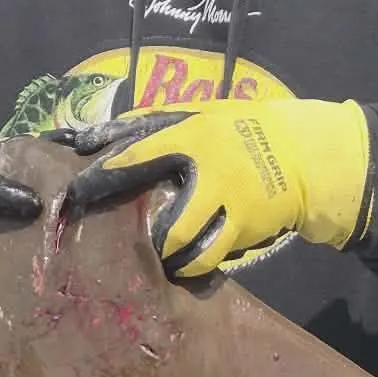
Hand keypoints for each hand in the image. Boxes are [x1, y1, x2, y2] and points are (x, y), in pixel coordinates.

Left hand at [63, 99, 373, 278]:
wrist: (302, 155)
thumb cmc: (241, 129)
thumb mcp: (200, 113)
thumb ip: (153, 122)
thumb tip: (101, 130)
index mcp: (193, 135)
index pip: (138, 154)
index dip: (104, 173)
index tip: (75, 189)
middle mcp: (209, 171)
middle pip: (164, 219)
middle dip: (138, 236)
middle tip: (111, 242)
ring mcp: (228, 204)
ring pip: (184, 245)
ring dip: (164, 256)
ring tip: (152, 257)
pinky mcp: (243, 227)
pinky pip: (208, 256)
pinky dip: (190, 263)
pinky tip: (180, 263)